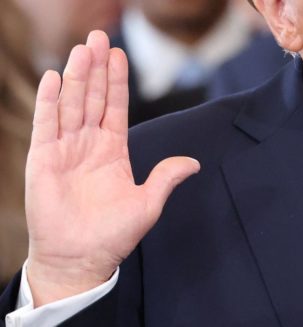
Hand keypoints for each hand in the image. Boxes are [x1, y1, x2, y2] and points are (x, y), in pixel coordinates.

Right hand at [25, 31, 199, 305]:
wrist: (81, 258)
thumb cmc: (113, 234)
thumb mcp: (147, 203)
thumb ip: (166, 178)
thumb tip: (194, 163)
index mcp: (113, 151)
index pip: (115, 107)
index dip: (117, 81)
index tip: (119, 54)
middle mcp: (88, 145)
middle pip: (92, 98)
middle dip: (96, 68)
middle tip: (98, 37)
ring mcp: (65, 150)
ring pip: (71, 104)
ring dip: (76, 76)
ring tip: (82, 49)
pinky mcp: (43, 160)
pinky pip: (46, 125)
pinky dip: (50, 101)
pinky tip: (53, 78)